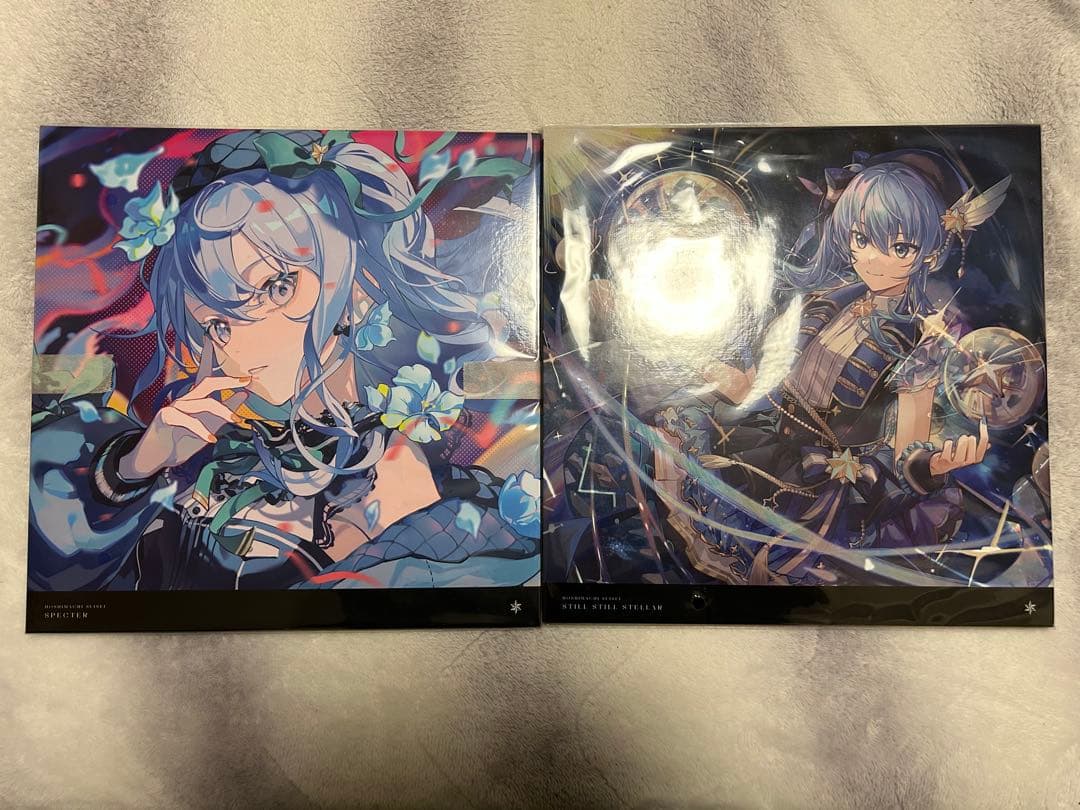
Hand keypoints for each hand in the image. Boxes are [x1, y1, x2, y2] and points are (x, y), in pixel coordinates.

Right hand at [117, 373, 249, 480]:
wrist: (154, 459)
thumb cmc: (179, 442)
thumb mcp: (207, 428)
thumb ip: (222, 414)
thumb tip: (242, 396)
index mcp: (194, 401)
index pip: (212, 384)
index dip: (230, 380)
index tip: (248, 379)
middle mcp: (184, 400)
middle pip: (207, 384)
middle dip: (227, 382)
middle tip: (245, 383)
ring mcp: (174, 408)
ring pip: (202, 403)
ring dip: (222, 410)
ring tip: (236, 420)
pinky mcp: (165, 419)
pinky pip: (186, 420)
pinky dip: (201, 430)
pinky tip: (211, 439)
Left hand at [929, 418, 989, 476]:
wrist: (941, 466)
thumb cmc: (956, 457)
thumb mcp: (968, 454)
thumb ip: (978, 449)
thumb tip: (989, 444)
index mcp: (976, 458)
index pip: (983, 444)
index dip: (984, 433)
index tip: (982, 423)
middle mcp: (968, 461)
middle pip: (972, 445)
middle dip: (968, 439)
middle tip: (964, 438)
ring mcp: (956, 461)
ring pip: (961, 446)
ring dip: (959, 441)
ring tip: (958, 441)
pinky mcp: (946, 460)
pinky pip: (949, 447)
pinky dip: (948, 443)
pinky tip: (949, 444)